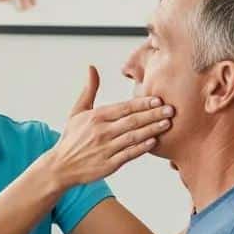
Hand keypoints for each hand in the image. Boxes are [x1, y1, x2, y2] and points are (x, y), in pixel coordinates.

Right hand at [51, 66, 172, 186]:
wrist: (61, 166)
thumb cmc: (72, 138)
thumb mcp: (78, 111)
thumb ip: (89, 90)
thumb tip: (91, 68)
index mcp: (96, 117)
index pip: (124, 107)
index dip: (143, 103)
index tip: (158, 99)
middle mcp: (101, 132)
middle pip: (132, 121)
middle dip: (153, 114)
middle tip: (171, 109)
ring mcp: (105, 149)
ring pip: (133, 137)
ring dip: (152, 130)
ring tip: (167, 124)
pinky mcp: (108, 165)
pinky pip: (129, 154)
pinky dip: (141, 148)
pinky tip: (153, 141)